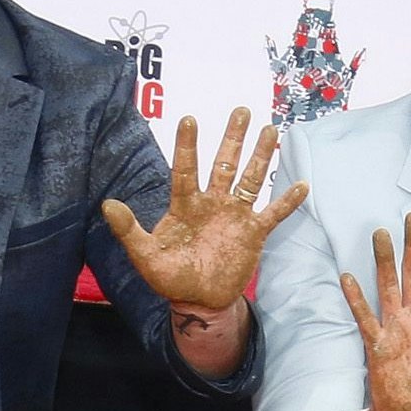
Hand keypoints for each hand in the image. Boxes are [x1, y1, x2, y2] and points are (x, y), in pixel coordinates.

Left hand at [102, 108, 308, 316]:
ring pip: (251, 179)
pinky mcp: (254, 233)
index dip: (187, 145)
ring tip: (271, 130)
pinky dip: (287, 201)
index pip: (186, 169)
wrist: (199, 300)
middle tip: (242, 110)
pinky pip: (273, 213)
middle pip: (224, 164)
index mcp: (186, 204)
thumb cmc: (170, 277)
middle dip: (232, 137)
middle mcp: (212, 202)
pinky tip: (302, 184)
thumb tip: (108, 204)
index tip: (188, 118)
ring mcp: (235, 215)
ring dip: (261, 155)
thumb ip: (128, 230)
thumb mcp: (145, 256)